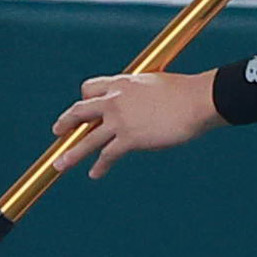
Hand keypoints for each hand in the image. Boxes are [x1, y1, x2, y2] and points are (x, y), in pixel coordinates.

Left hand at [53, 69, 221, 178]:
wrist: (198, 100)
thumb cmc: (187, 92)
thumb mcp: (157, 85)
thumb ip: (143, 94)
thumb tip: (148, 103)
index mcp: (122, 83)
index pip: (90, 89)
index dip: (84, 101)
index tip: (83, 111)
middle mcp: (115, 100)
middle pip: (79, 111)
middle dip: (65, 123)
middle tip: (58, 132)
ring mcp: (120, 120)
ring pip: (87, 139)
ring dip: (72, 154)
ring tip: (60, 165)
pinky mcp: (130, 138)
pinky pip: (107, 154)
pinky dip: (100, 166)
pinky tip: (95, 173)